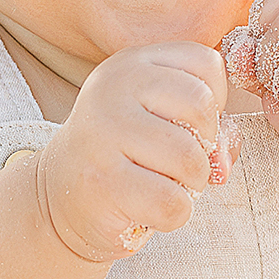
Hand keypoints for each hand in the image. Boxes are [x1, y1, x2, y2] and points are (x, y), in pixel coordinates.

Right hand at [37, 43, 230, 263]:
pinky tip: (147, 210)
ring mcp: (103, 131)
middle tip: (176, 166)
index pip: (207, 65)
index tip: (185, 127)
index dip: (214, 105)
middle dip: (204, 148)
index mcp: (135, 62)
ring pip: (190, 159)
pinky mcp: (101, 179)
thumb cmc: (128, 158)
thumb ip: (212, 129)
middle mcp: (114, 86)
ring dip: (190, 186)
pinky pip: (172, 202)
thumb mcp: (167, 125)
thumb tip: (221, 163)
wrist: (58, 197)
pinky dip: (173, 216)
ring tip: (161, 187)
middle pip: (202, 107)